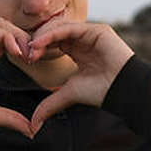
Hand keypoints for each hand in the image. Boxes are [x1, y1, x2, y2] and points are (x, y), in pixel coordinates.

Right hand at [0, 18, 33, 137]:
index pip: (12, 43)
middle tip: (36, 57)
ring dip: (19, 36)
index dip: (27, 49)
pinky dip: (7, 36)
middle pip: (10, 30)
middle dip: (27, 40)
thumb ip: (8, 117)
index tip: (37, 64)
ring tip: (27, 54)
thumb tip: (30, 130)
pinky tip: (15, 52)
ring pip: (2, 25)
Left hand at [25, 20, 134, 134]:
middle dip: (38, 40)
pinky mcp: (98, 30)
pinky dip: (52, 34)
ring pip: (59, 26)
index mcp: (78, 50)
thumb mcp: (69, 94)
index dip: (39, 47)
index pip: (53, 40)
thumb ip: (50, 104)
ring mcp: (91, 33)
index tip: (28, 59)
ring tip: (32, 49)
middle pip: (54, 30)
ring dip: (42, 36)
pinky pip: (69, 27)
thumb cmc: (100, 92)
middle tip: (27, 54)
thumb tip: (34, 124)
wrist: (122, 92)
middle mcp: (83, 38)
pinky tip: (40, 44)